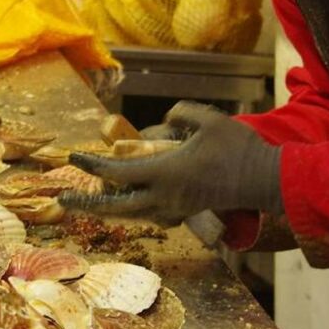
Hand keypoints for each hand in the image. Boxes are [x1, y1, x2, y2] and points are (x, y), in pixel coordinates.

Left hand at [61, 101, 282, 222]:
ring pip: (131, 215)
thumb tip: (165, 120)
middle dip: (87, 204)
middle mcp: (165, 197)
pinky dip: (130, 210)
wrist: (265, 180)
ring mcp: (176, 209)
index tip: (73, 158)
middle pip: (116, 207)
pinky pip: (148, 215)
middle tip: (63, 200)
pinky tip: (124, 203)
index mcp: (166, 173)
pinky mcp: (186, 213)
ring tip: (86, 203)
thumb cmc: (237, 148)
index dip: (92, 166)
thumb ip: (180, 113)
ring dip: (107, 210)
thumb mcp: (207, 119)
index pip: (118, 174)